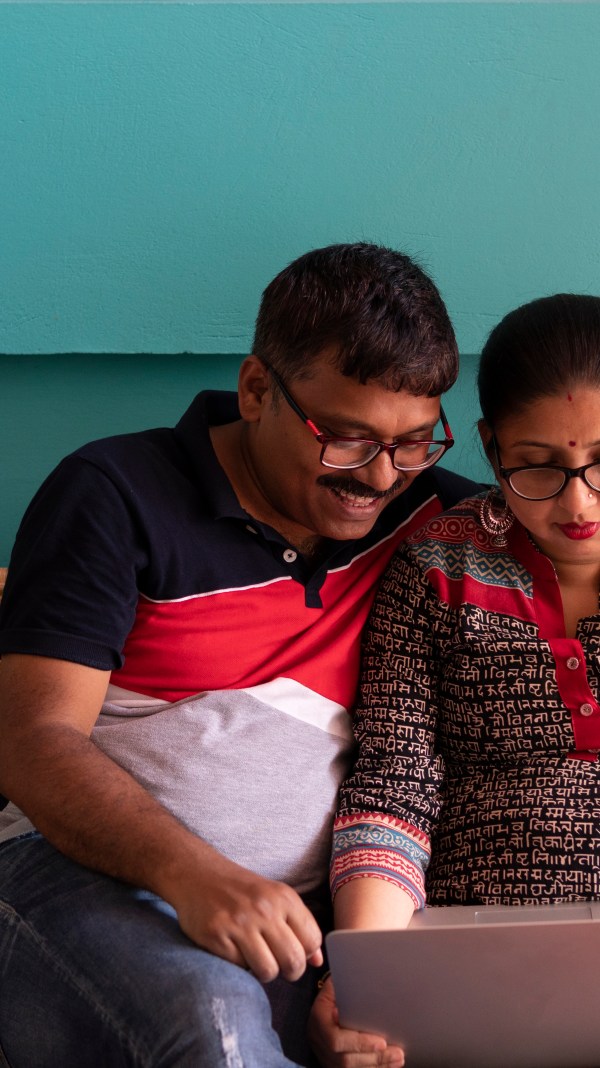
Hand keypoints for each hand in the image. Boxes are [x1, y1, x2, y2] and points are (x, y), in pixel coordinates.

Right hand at [173, 859, 322, 982]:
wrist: (197, 874)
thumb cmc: (241, 890)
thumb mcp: (275, 897)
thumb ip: (299, 926)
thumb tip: (318, 961)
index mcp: (284, 898)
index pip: (312, 940)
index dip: (306, 954)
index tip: (294, 952)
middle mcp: (264, 909)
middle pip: (293, 961)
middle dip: (289, 972)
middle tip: (278, 964)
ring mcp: (239, 923)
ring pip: (268, 971)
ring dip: (263, 972)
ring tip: (255, 958)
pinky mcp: (216, 936)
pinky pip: (239, 968)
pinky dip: (239, 965)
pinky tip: (234, 949)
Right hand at [308, 978, 404, 1067]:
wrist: (323, 1004)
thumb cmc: (334, 991)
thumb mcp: (336, 984)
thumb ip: (346, 985)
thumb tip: (367, 977)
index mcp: (318, 1020)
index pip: (336, 1040)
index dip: (359, 1043)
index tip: (382, 1041)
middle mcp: (319, 1042)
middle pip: (345, 1060)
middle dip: (374, 1058)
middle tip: (398, 1053)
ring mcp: (325, 1057)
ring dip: (377, 1065)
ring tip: (398, 1058)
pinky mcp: (334, 1065)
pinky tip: (390, 1065)